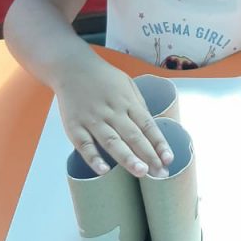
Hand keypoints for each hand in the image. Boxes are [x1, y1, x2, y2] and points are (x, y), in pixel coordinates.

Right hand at [57, 57, 173, 177]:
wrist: (71, 67)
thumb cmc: (104, 78)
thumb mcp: (127, 84)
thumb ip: (138, 106)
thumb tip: (151, 129)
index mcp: (127, 102)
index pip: (147, 125)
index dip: (159, 143)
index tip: (169, 159)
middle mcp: (112, 112)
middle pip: (133, 136)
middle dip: (148, 155)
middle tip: (161, 174)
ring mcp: (93, 120)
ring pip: (112, 142)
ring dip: (127, 158)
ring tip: (141, 172)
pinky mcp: (74, 127)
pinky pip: (84, 145)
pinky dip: (93, 158)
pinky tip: (103, 170)